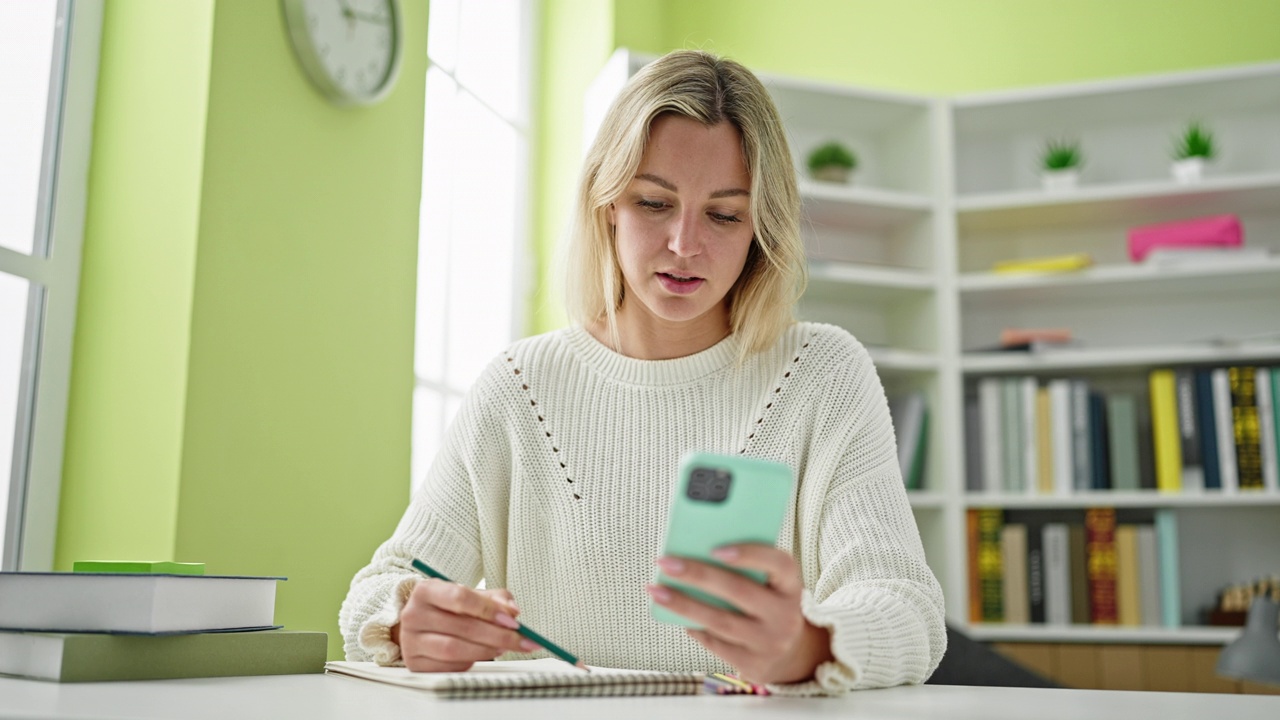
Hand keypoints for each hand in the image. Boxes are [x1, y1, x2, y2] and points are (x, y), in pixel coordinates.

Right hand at [392, 580, 540, 671]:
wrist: (421, 625)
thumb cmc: (449, 608)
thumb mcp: (470, 595)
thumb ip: (495, 598)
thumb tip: (512, 611)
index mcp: (425, 591)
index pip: (460, 597)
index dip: (489, 609)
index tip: (513, 619)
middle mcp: (413, 614)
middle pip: (462, 627)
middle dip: (497, 634)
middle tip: (520, 639)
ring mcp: (411, 641)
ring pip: (455, 649)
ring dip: (486, 650)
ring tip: (503, 647)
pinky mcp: (415, 664)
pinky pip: (449, 666)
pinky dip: (471, 662)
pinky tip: (482, 655)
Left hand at [647, 544, 833, 683]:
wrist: (788, 653)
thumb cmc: (767, 604)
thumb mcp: (769, 584)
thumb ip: (745, 568)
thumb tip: (695, 552)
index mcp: (791, 585)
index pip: (778, 564)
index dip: (749, 554)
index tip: (715, 548)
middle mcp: (786, 615)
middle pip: (738, 591)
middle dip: (698, 575)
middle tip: (666, 562)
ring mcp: (770, 642)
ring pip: (720, 620)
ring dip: (683, 604)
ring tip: (656, 590)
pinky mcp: (753, 664)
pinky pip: (715, 643)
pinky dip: (692, 626)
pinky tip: (673, 614)